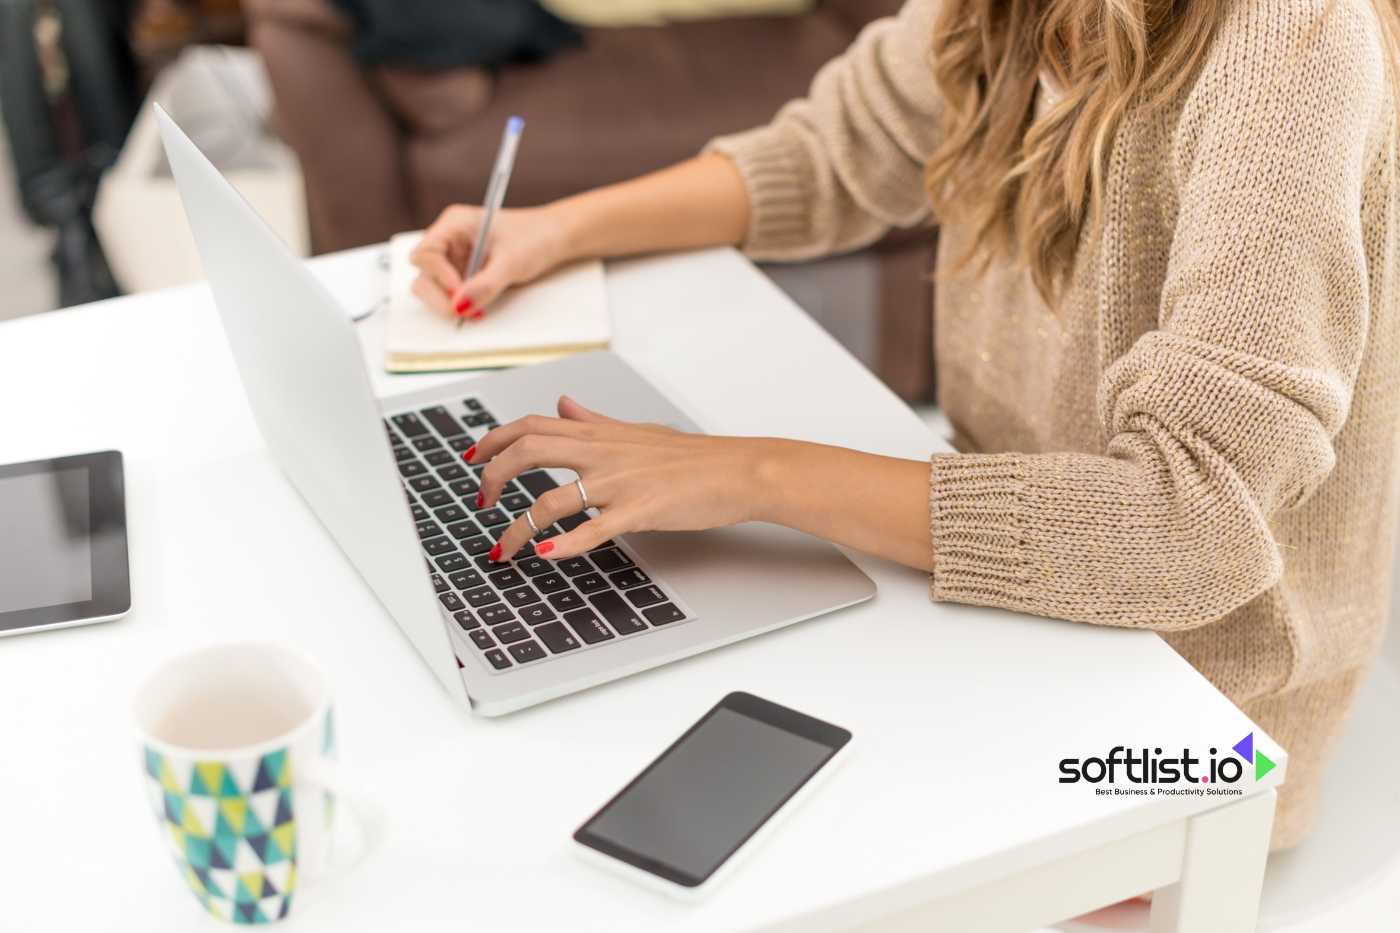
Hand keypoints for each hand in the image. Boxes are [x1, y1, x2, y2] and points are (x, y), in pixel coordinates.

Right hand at [409, 204, 575, 320]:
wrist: (555, 238)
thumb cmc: (535, 236)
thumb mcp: (512, 261)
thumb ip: (485, 284)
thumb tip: (459, 306)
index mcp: (454, 224)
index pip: (426, 252)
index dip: (438, 275)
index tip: (459, 292)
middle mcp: (448, 241)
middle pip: (423, 273)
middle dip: (439, 295)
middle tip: (463, 312)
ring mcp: (454, 259)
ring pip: (432, 287)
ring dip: (448, 304)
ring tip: (476, 312)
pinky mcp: (463, 275)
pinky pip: (450, 295)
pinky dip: (460, 306)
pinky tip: (479, 310)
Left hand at [467, 397, 773, 561]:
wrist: (736, 471)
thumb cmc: (691, 457)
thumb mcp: (635, 432)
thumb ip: (593, 422)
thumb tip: (563, 405)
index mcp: (598, 435)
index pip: (530, 426)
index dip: (493, 440)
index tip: (472, 458)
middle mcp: (601, 453)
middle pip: (527, 452)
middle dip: (493, 478)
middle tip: (480, 503)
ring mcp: (618, 483)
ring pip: (551, 499)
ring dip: (516, 528)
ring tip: (501, 549)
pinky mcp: (639, 511)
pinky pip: (592, 529)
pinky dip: (562, 544)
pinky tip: (543, 555)